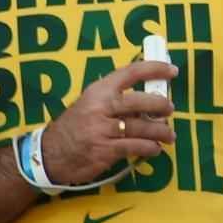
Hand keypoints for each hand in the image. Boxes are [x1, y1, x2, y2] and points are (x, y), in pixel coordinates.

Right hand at [40, 61, 177, 184]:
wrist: (50, 153)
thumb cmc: (76, 126)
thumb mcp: (90, 104)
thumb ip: (116, 101)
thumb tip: (149, 102)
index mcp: (99, 90)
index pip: (131, 72)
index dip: (155, 69)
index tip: (172, 71)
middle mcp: (101, 107)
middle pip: (141, 101)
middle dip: (161, 105)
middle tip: (170, 110)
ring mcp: (102, 129)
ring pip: (142, 127)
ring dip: (161, 131)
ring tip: (169, 135)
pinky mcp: (105, 150)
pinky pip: (135, 146)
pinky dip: (150, 148)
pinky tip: (155, 149)